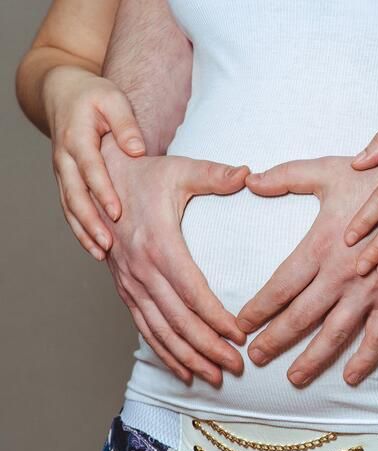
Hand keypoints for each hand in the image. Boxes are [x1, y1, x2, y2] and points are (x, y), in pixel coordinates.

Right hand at [43, 65, 145, 260]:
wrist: (64, 93)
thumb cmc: (94, 96)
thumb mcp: (113, 99)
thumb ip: (125, 124)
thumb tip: (137, 150)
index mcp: (77, 138)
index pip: (90, 169)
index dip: (103, 192)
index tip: (117, 212)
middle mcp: (65, 158)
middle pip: (75, 195)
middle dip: (90, 221)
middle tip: (107, 244)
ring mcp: (63, 172)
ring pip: (69, 206)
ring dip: (83, 231)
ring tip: (100, 253)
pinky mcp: (67, 180)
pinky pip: (70, 207)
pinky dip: (80, 228)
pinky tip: (94, 247)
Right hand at [99, 134, 247, 386]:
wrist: (100, 178)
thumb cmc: (145, 174)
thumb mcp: (180, 170)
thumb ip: (215, 175)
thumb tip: (250, 174)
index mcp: (159, 244)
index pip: (192, 292)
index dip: (216, 318)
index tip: (241, 336)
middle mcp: (141, 269)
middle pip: (178, 320)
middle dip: (207, 348)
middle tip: (235, 367)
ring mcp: (130, 282)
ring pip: (160, 330)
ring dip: (187, 357)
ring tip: (214, 378)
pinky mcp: (125, 287)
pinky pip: (144, 327)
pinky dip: (162, 351)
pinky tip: (181, 368)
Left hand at [237, 156, 377, 386]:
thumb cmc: (374, 179)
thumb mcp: (328, 171)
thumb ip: (287, 176)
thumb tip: (250, 180)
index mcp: (321, 246)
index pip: (282, 285)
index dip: (259, 307)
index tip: (241, 324)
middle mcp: (341, 275)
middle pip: (301, 316)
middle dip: (275, 339)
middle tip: (256, 356)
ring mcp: (369, 290)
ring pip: (335, 333)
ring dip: (312, 358)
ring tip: (293, 378)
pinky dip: (366, 358)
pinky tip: (350, 376)